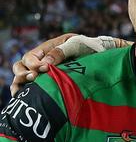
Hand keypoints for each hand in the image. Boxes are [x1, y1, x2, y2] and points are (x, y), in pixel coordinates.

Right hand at [10, 34, 127, 94]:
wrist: (107, 57)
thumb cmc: (93, 48)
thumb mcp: (77, 45)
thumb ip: (62, 52)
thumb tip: (45, 64)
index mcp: (49, 48)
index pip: (30, 57)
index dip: (33, 64)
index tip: (43, 69)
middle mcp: (45, 59)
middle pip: (22, 66)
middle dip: (24, 73)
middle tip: (34, 78)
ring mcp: (48, 71)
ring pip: (25, 77)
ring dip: (24, 81)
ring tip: (32, 84)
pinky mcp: (54, 82)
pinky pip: (36, 87)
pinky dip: (30, 91)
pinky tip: (29, 96)